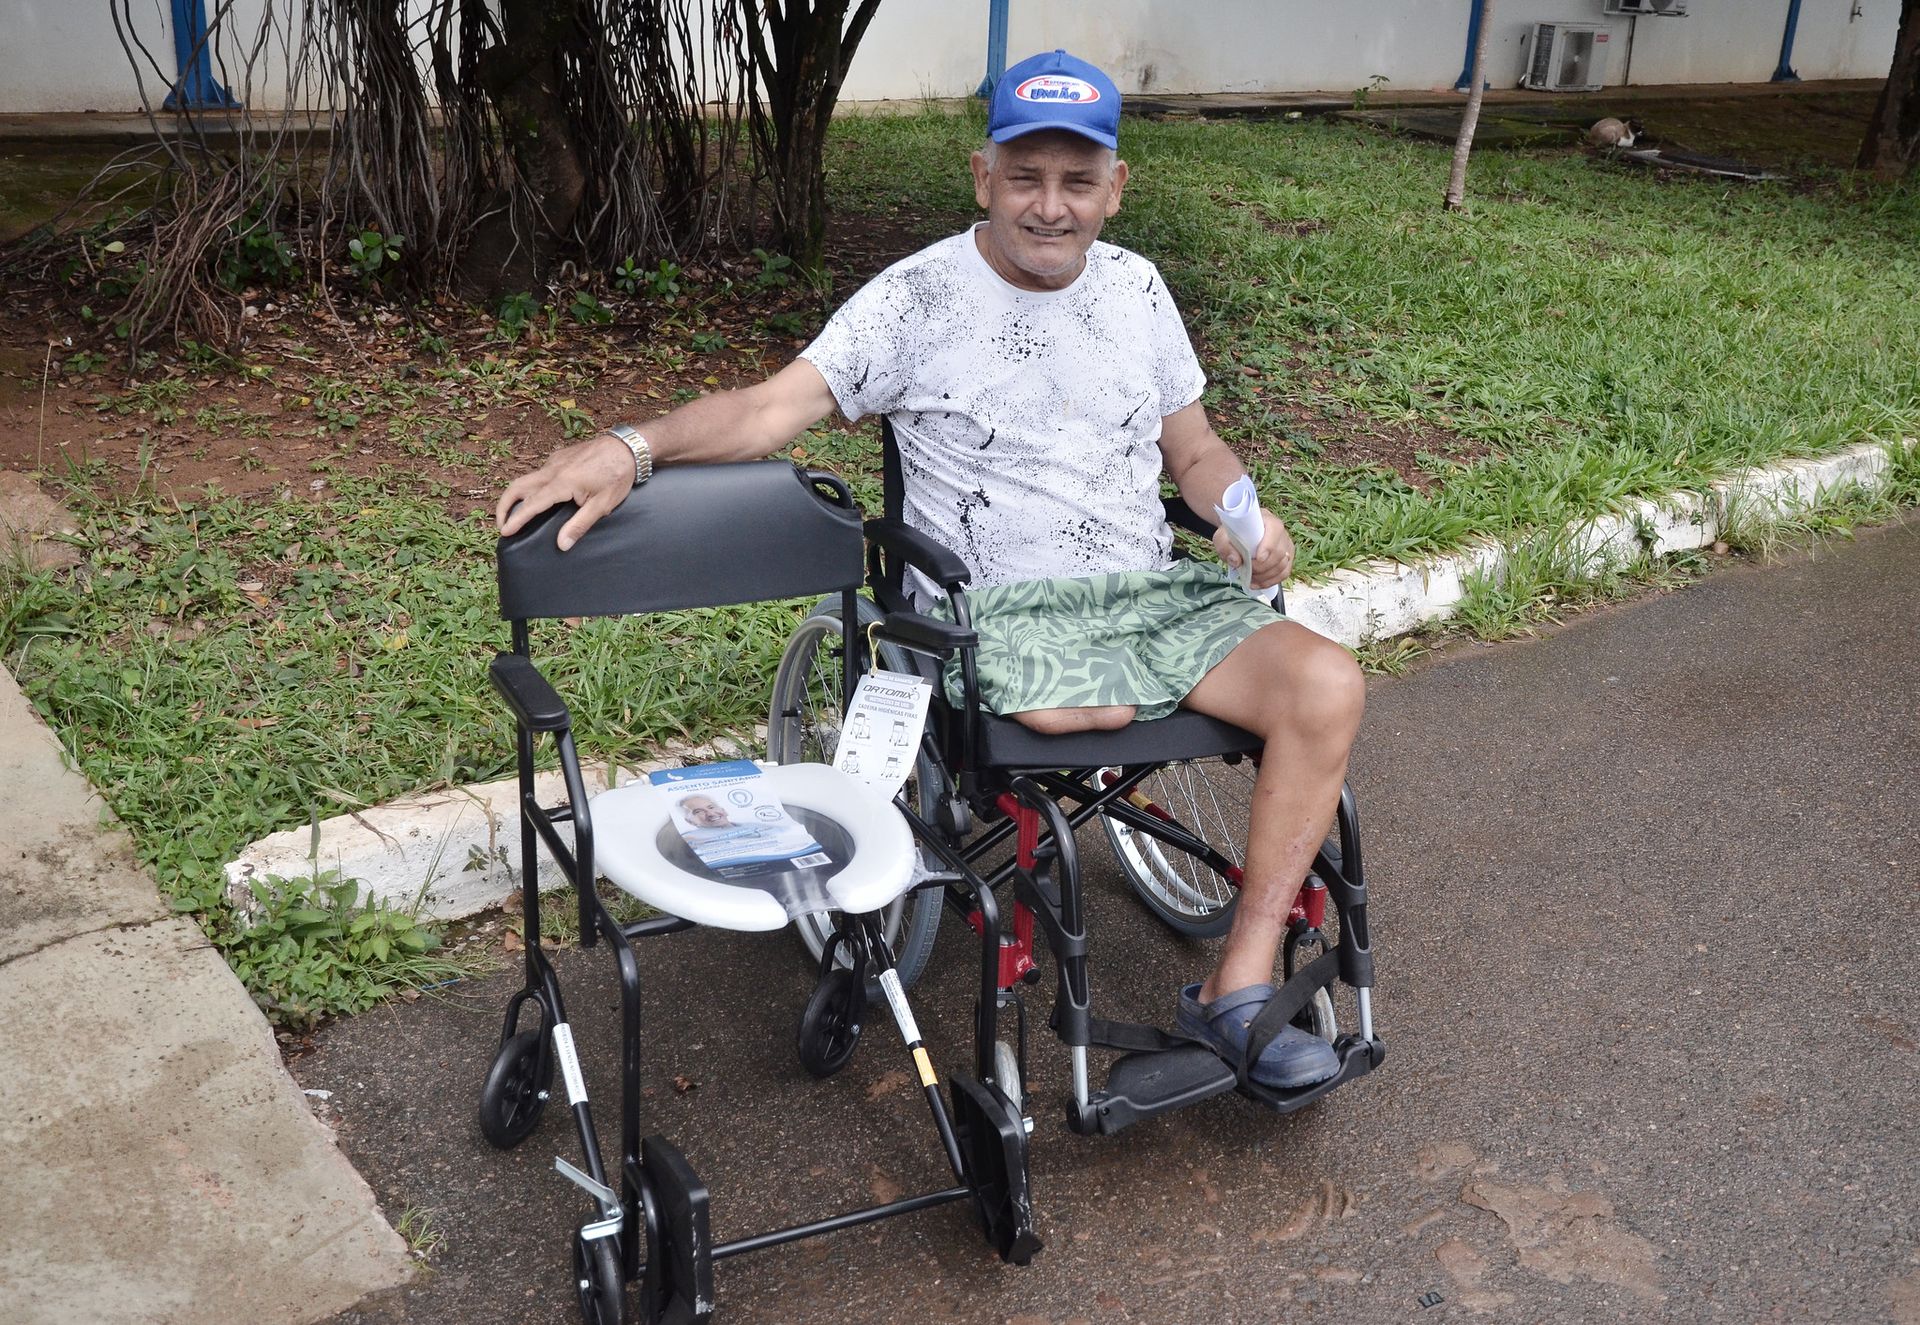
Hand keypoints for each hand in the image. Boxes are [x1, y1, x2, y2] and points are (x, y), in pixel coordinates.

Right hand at [494, 433, 634, 550]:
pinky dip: (532, 487)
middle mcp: (553, 469)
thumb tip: (562, 544)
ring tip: (515, 514)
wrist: (627, 447)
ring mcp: (555, 461)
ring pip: (527, 479)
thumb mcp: (602, 505)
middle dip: (505, 506)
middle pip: (517, 487)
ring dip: (517, 496)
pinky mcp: (560, 457)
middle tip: (502, 524)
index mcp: (562, 482)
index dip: (517, 520)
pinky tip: (540, 498)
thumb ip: (580, 524)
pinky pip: (540, 473)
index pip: (532, 504)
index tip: (504, 532)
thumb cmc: (617, 475)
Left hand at [1211, 507, 1294, 587]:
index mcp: (1267, 520)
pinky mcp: (1286, 559)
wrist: (1238, 535)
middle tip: (1248, 571)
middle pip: (1279, 552)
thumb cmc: (1233, 533)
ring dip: (1265, 576)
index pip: (1275, 530)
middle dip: (1262, 567)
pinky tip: (1257, 583)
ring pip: (1282, 565)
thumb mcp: (1222, 536)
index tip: (1258, 559)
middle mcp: (1280, 532)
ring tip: (1250, 578)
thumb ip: (1225, 545)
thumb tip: (1236, 561)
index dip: (1269, 546)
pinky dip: (1270, 581)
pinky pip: (1284, 573)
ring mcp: (1286, 546)